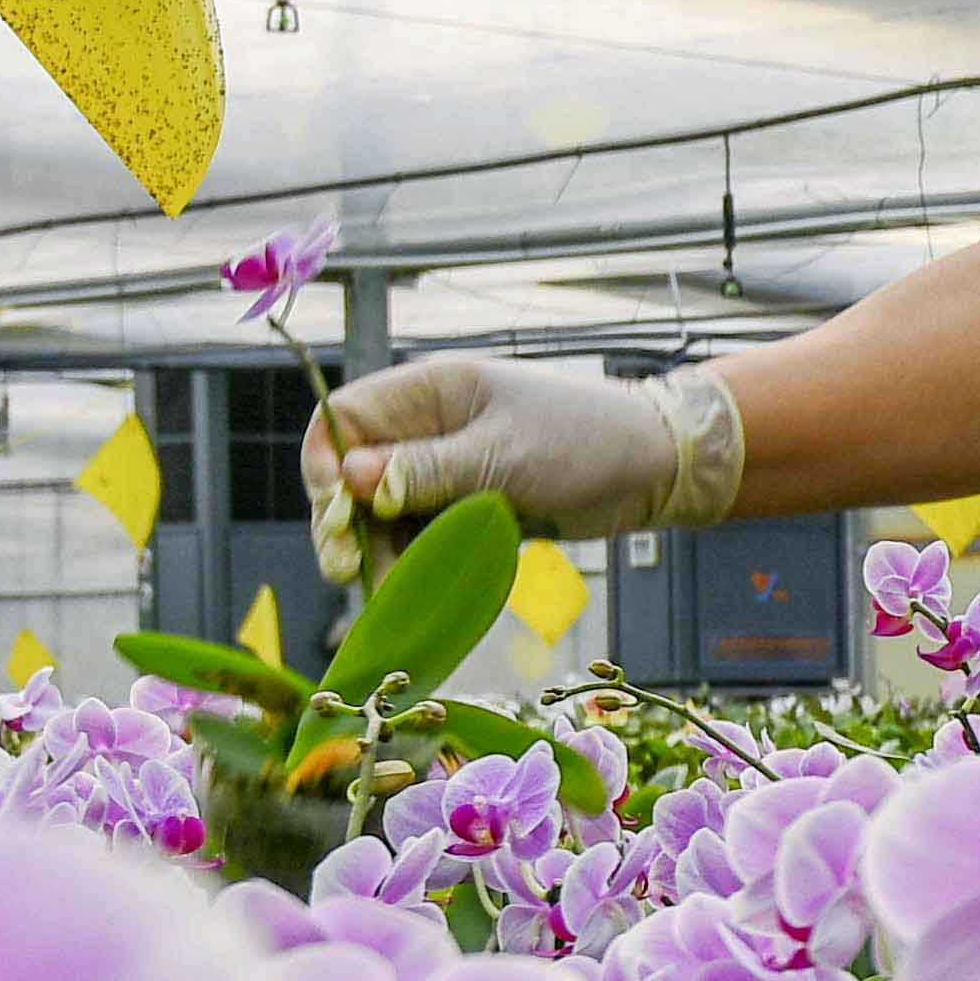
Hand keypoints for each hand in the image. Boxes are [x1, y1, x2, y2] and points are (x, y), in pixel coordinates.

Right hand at [300, 354, 739, 549]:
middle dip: (344, 518)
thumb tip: (350, 480)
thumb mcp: (503, 457)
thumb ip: (427, 471)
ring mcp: (446, 465)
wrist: (654, 468)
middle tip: (346, 568)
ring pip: (383, 509)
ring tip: (385, 590)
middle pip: (354, 470)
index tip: (335, 512)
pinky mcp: (467, 502)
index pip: (344, 418)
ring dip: (377, 547)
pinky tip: (409, 590)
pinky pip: (420, 531)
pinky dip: (411, 558)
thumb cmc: (585, 443)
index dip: (325, 464)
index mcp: (430, 391)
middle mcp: (429, 425)